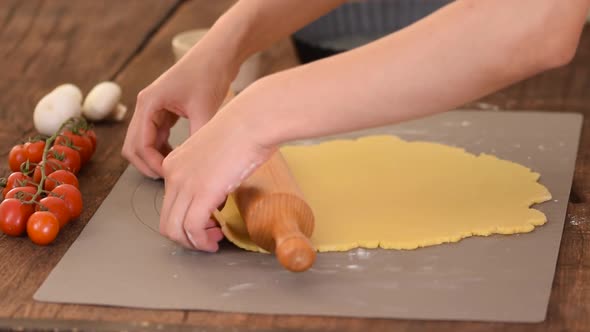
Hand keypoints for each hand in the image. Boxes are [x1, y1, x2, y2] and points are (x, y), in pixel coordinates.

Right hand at [122, 39, 238, 177]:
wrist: (218, 54)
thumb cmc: (209, 74)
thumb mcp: (205, 109)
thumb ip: (197, 138)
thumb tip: (196, 167)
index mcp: (148, 103)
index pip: (139, 144)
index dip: (152, 164)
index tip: (170, 176)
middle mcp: (146, 105)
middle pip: (133, 146)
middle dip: (148, 165)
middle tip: (169, 179)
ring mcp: (154, 108)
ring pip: (144, 142)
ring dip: (155, 158)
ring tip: (176, 170)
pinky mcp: (165, 110)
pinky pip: (156, 136)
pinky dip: (163, 149)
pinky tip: (181, 157)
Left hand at [159, 108, 273, 250]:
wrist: (253, 121)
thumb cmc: (244, 131)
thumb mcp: (216, 154)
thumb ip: (209, 174)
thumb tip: (217, 194)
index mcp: (175, 163)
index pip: (169, 204)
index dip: (185, 221)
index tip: (207, 224)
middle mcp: (173, 174)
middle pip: (166, 221)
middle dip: (186, 237)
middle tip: (209, 237)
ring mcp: (185, 184)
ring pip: (175, 229)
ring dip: (194, 243)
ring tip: (212, 243)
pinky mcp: (202, 192)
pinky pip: (192, 228)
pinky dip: (202, 241)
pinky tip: (214, 242)